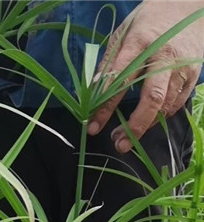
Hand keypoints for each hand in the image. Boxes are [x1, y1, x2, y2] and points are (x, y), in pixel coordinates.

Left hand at [88, 0, 203, 152]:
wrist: (188, 7)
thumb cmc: (149, 21)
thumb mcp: (123, 32)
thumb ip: (109, 62)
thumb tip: (93, 91)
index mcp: (141, 42)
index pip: (120, 80)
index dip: (105, 107)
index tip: (93, 126)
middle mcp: (164, 56)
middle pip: (151, 98)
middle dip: (134, 126)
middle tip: (119, 144)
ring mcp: (181, 67)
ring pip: (164, 106)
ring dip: (144, 126)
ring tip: (125, 137)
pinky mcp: (192, 76)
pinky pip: (175, 105)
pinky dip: (159, 118)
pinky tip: (145, 122)